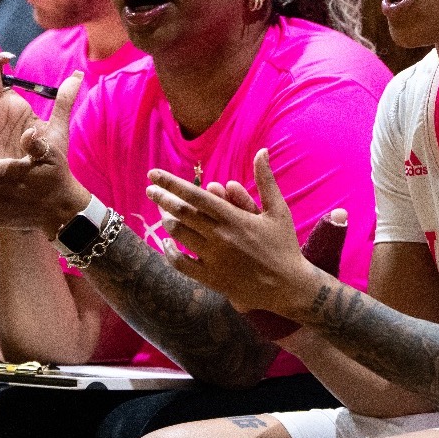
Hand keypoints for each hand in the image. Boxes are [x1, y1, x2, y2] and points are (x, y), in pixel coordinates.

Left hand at [147, 149, 319, 313]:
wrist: (288, 287)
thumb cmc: (284, 245)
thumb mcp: (278, 210)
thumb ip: (266, 180)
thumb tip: (262, 151)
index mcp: (233, 218)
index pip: (194, 196)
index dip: (171, 183)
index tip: (154, 174)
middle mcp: (218, 237)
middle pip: (180, 213)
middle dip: (161, 199)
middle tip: (150, 190)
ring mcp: (212, 259)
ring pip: (179, 235)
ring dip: (166, 220)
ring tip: (161, 211)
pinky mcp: (210, 278)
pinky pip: (181, 264)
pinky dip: (170, 252)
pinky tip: (167, 243)